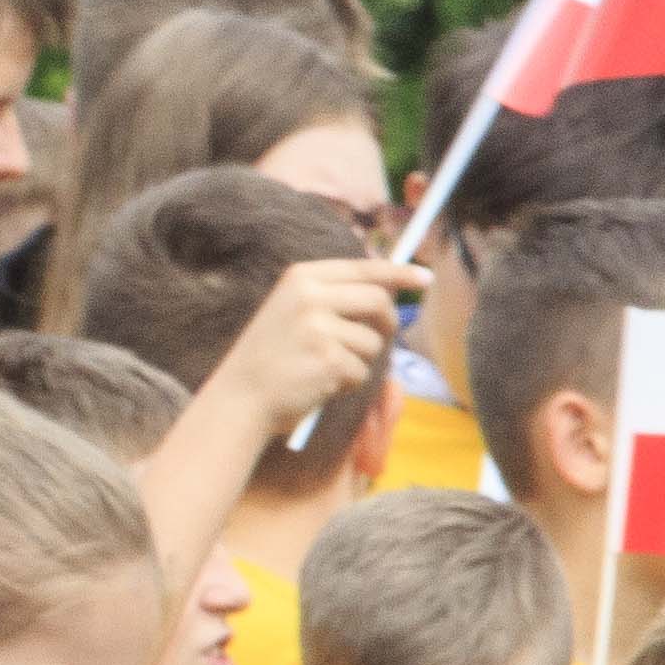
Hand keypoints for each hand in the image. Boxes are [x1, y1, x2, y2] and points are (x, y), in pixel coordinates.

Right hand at [214, 251, 423, 436]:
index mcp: (301, 277)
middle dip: (388, 323)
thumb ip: (335, 296)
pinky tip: (320, 384)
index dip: (399, 273)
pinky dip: (348, 383)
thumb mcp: (294, 310)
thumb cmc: (272, 356)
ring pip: (374, 342)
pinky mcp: (328, 361)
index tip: (425, 277)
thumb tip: (391, 290)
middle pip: (379, 301)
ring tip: (327, 369)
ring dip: (361, 360)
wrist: (239, 396)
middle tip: (379, 337)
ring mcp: (318, 328)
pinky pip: (362, 371)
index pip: (364, 268)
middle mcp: (309, 297)